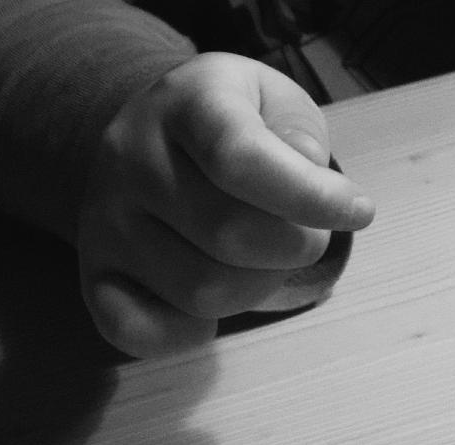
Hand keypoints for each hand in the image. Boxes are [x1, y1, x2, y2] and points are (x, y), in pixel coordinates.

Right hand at [76, 52, 375, 357]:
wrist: (160, 137)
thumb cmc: (240, 129)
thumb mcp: (278, 105)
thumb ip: (301, 135)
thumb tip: (306, 179)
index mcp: (184, 101)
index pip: (241, 159)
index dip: (312, 197)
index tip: (359, 210)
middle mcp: (130, 155)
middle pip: (232, 236)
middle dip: (295, 246)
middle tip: (302, 231)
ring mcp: (104, 218)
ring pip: (201, 292)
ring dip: (257, 288)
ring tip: (260, 258)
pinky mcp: (94, 272)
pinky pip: (134, 330)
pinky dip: (187, 334)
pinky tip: (211, 306)